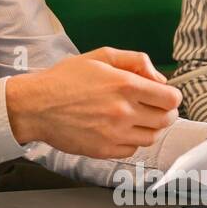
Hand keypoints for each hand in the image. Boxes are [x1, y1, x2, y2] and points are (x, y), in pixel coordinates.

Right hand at [6, 47, 181, 159]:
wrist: (35, 106)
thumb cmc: (63, 80)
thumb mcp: (100, 56)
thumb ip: (135, 60)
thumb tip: (158, 77)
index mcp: (125, 85)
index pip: (171, 99)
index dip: (171, 97)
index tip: (163, 96)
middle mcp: (123, 111)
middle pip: (166, 119)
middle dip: (164, 112)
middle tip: (153, 107)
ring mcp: (115, 134)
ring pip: (152, 137)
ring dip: (149, 127)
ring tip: (135, 118)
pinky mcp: (105, 151)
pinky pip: (132, 150)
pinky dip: (131, 141)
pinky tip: (118, 130)